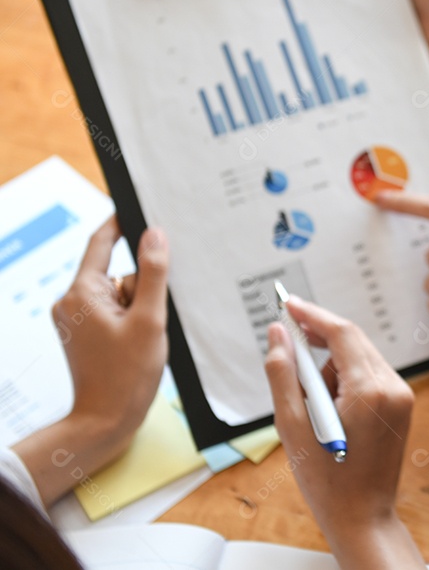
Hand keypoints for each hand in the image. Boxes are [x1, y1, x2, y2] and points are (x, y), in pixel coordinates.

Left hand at [13, 217, 169, 505]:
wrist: (105, 420)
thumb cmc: (126, 375)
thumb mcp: (149, 320)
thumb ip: (153, 273)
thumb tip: (155, 235)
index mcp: (82, 292)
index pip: (101, 242)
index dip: (121, 224)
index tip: (139, 208)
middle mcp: (72, 301)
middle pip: (118, 272)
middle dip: (141, 288)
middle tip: (149, 318)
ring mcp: (76, 318)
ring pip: (120, 293)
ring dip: (139, 308)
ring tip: (142, 338)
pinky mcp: (84, 332)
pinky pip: (115, 310)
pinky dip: (133, 319)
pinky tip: (138, 342)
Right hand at [264, 298, 424, 568]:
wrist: (363, 516)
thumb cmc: (327, 480)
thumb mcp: (291, 426)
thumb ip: (283, 374)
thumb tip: (278, 334)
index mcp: (369, 390)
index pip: (342, 333)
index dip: (313, 315)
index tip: (287, 304)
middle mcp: (393, 387)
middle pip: (354, 340)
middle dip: (320, 337)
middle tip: (288, 343)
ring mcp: (402, 395)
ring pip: (362, 356)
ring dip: (332, 362)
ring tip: (309, 400)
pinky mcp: (402, 404)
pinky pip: (371, 374)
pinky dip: (347, 377)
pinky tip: (328, 406)